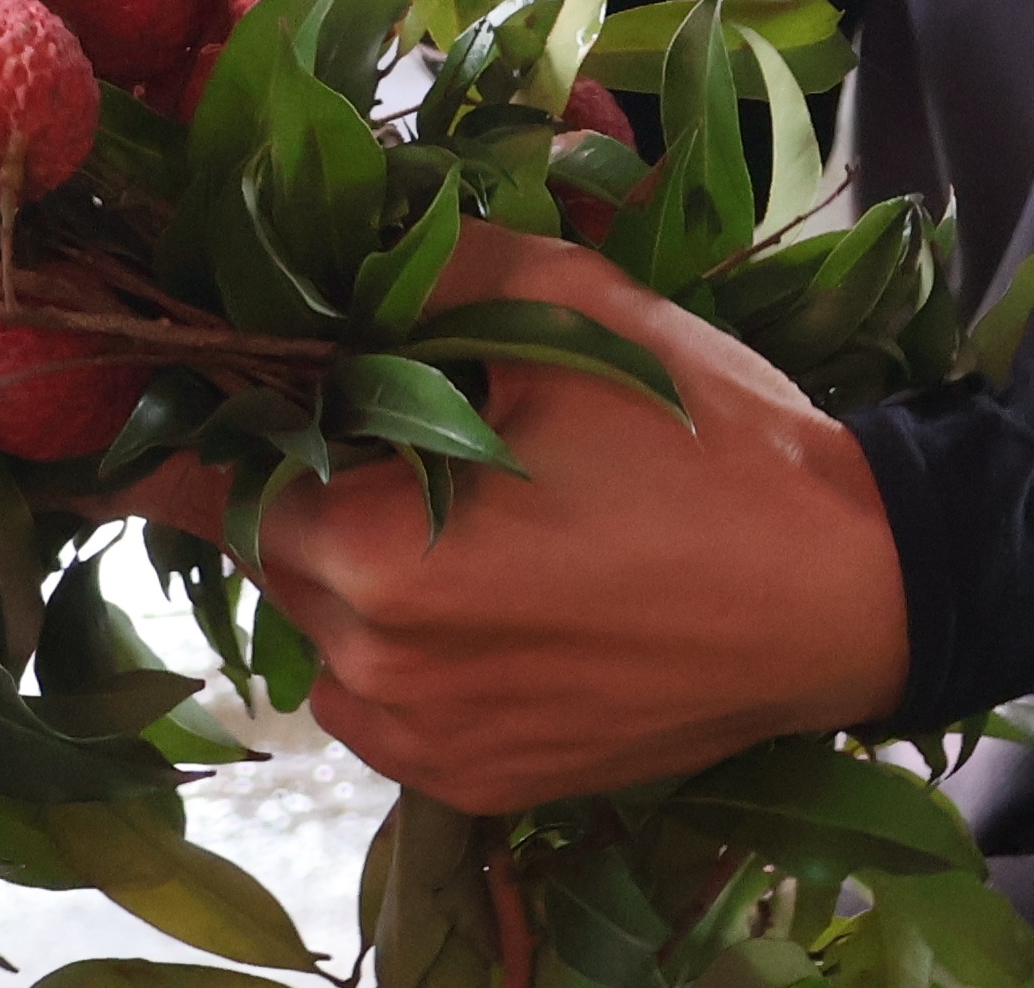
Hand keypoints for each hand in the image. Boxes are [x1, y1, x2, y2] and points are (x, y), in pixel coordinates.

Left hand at [135, 231, 907, 811]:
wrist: (843, 587)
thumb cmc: (703, 439)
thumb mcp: (560, 305)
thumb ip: (411, 274)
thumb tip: (309, 253)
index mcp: (371, 554)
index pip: (197, 482)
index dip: (190, 418)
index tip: (190, 374)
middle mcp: (374, 671)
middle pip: (265, 546)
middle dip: (299, 471)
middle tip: (381, 405)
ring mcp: (424, 743)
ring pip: (325, 623)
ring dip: (355, 555)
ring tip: (464, 494)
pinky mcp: (476, 781)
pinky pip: (388, 693)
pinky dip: (410, 632)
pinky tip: (503, 577)